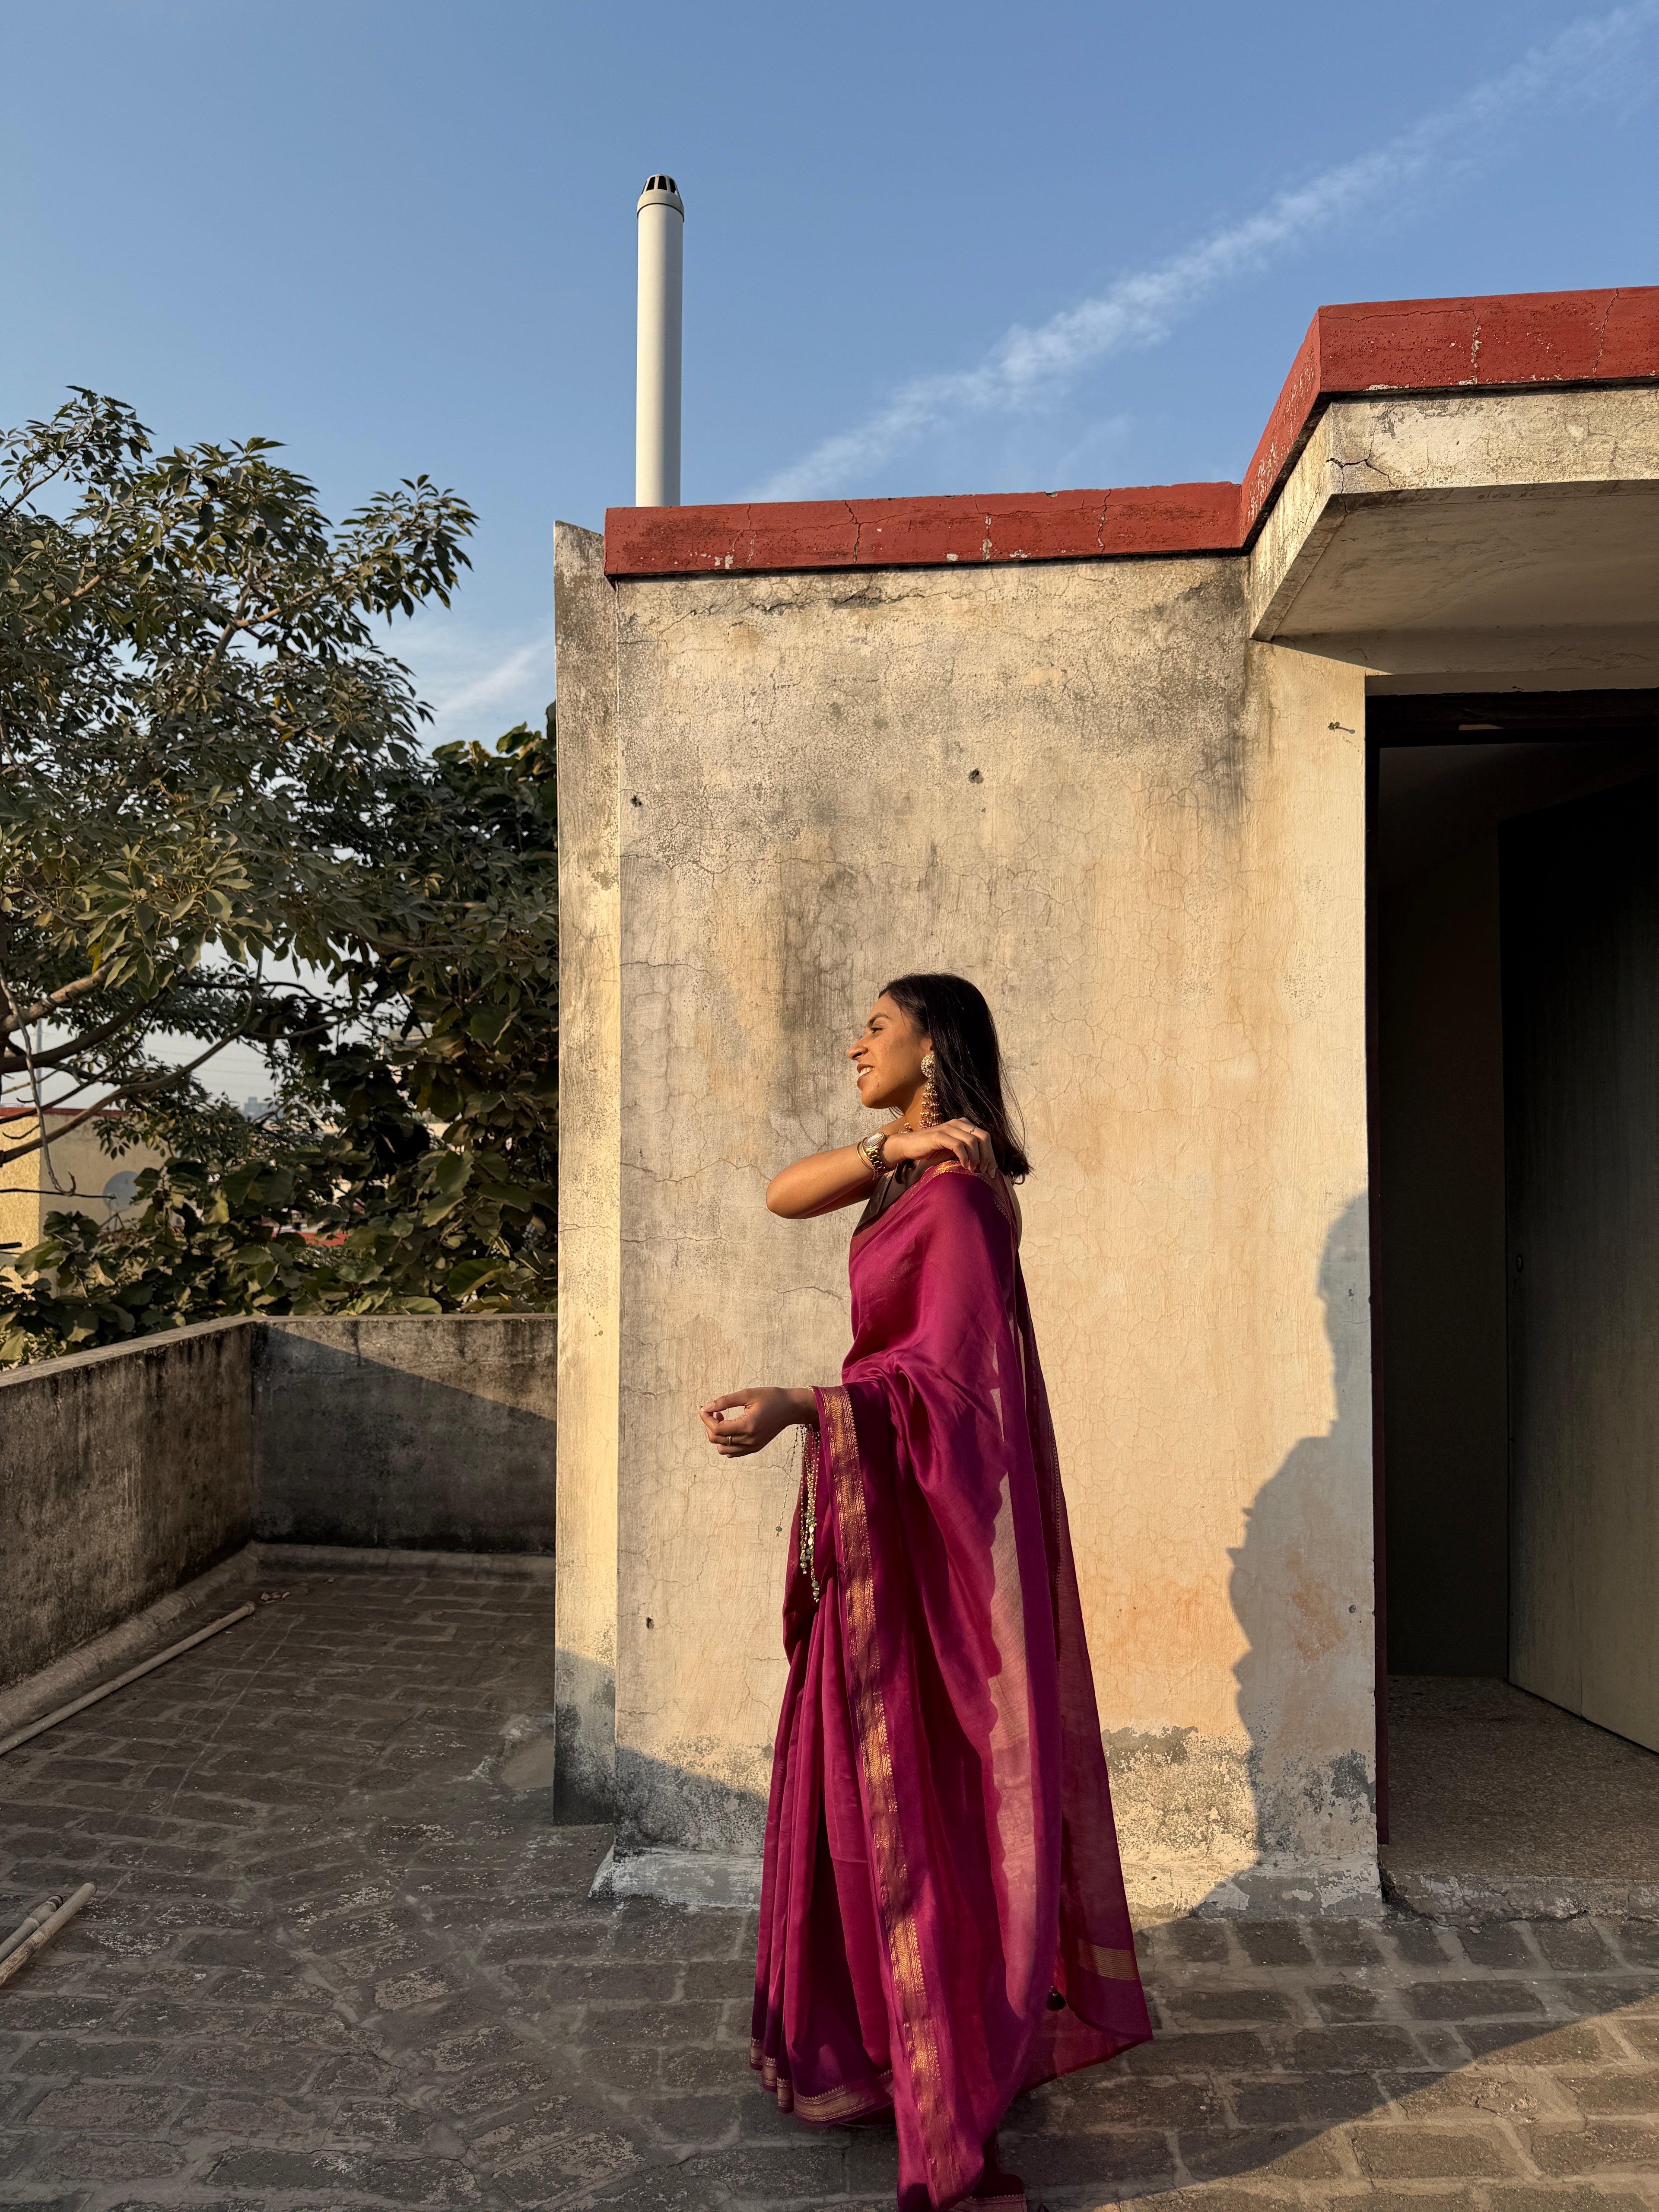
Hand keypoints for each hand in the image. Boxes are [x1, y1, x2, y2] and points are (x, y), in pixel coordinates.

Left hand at [700, 1386, 815, 1457]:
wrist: (792, 1408)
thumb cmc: (771, 1397)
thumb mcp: (747, 1394)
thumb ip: (725, 1401)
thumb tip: (705, 1407)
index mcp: (748, 1426)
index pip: (717, 1429)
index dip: (705, 1419)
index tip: (701, 1407)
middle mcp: (750, 1440)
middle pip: (717, 1440)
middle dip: (709, 1425)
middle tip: (713, 1410)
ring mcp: (753, 1446)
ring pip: (723, 1449)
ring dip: (717, 1435)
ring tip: (722, 1418)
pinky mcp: (755, 1448)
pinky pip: (733, 1452)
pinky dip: (725, 1442)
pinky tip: (729, 1427)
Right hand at [884, 1117, 996, 1176]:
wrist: (910, 1146)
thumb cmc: (932, 1150)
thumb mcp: (954, 1150)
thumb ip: (968, 1151)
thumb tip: (985, 1165)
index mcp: (964, 1124)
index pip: (985, 1137)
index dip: (991, 1154)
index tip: (991, 1170)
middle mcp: (958, 1123)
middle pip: (983, 1137)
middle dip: (987, 1156)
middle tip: (985, 1171)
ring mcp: (949, 1128)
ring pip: (972, 1141)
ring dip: (976, 1158)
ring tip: (973, 1169)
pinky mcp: (939, 1136)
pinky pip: (958, 1145)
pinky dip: (964, 1157)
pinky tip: (963, 1166)